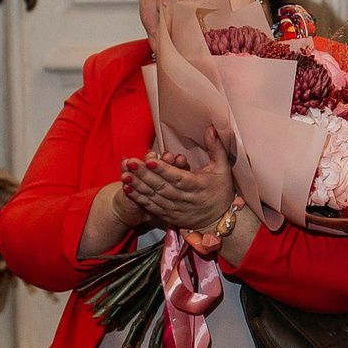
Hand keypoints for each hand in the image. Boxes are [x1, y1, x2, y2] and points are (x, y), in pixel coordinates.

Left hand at [120, 130, 238, 230]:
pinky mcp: (169, 216)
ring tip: (124, 175)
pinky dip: (139, 198)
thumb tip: (210, 128)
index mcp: (199, 186)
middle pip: (163, 187)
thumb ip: (216, 148)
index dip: (164, 170)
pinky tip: (128, 189)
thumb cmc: (221, 190)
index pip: (179, 178)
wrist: (219, 220)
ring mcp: (177, 210)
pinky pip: (152, 207)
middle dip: (145, 175)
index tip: (150, 161)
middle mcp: (187, 200)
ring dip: (138, 186)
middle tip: (131, 163)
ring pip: (155, 197)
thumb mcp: (223, 168)